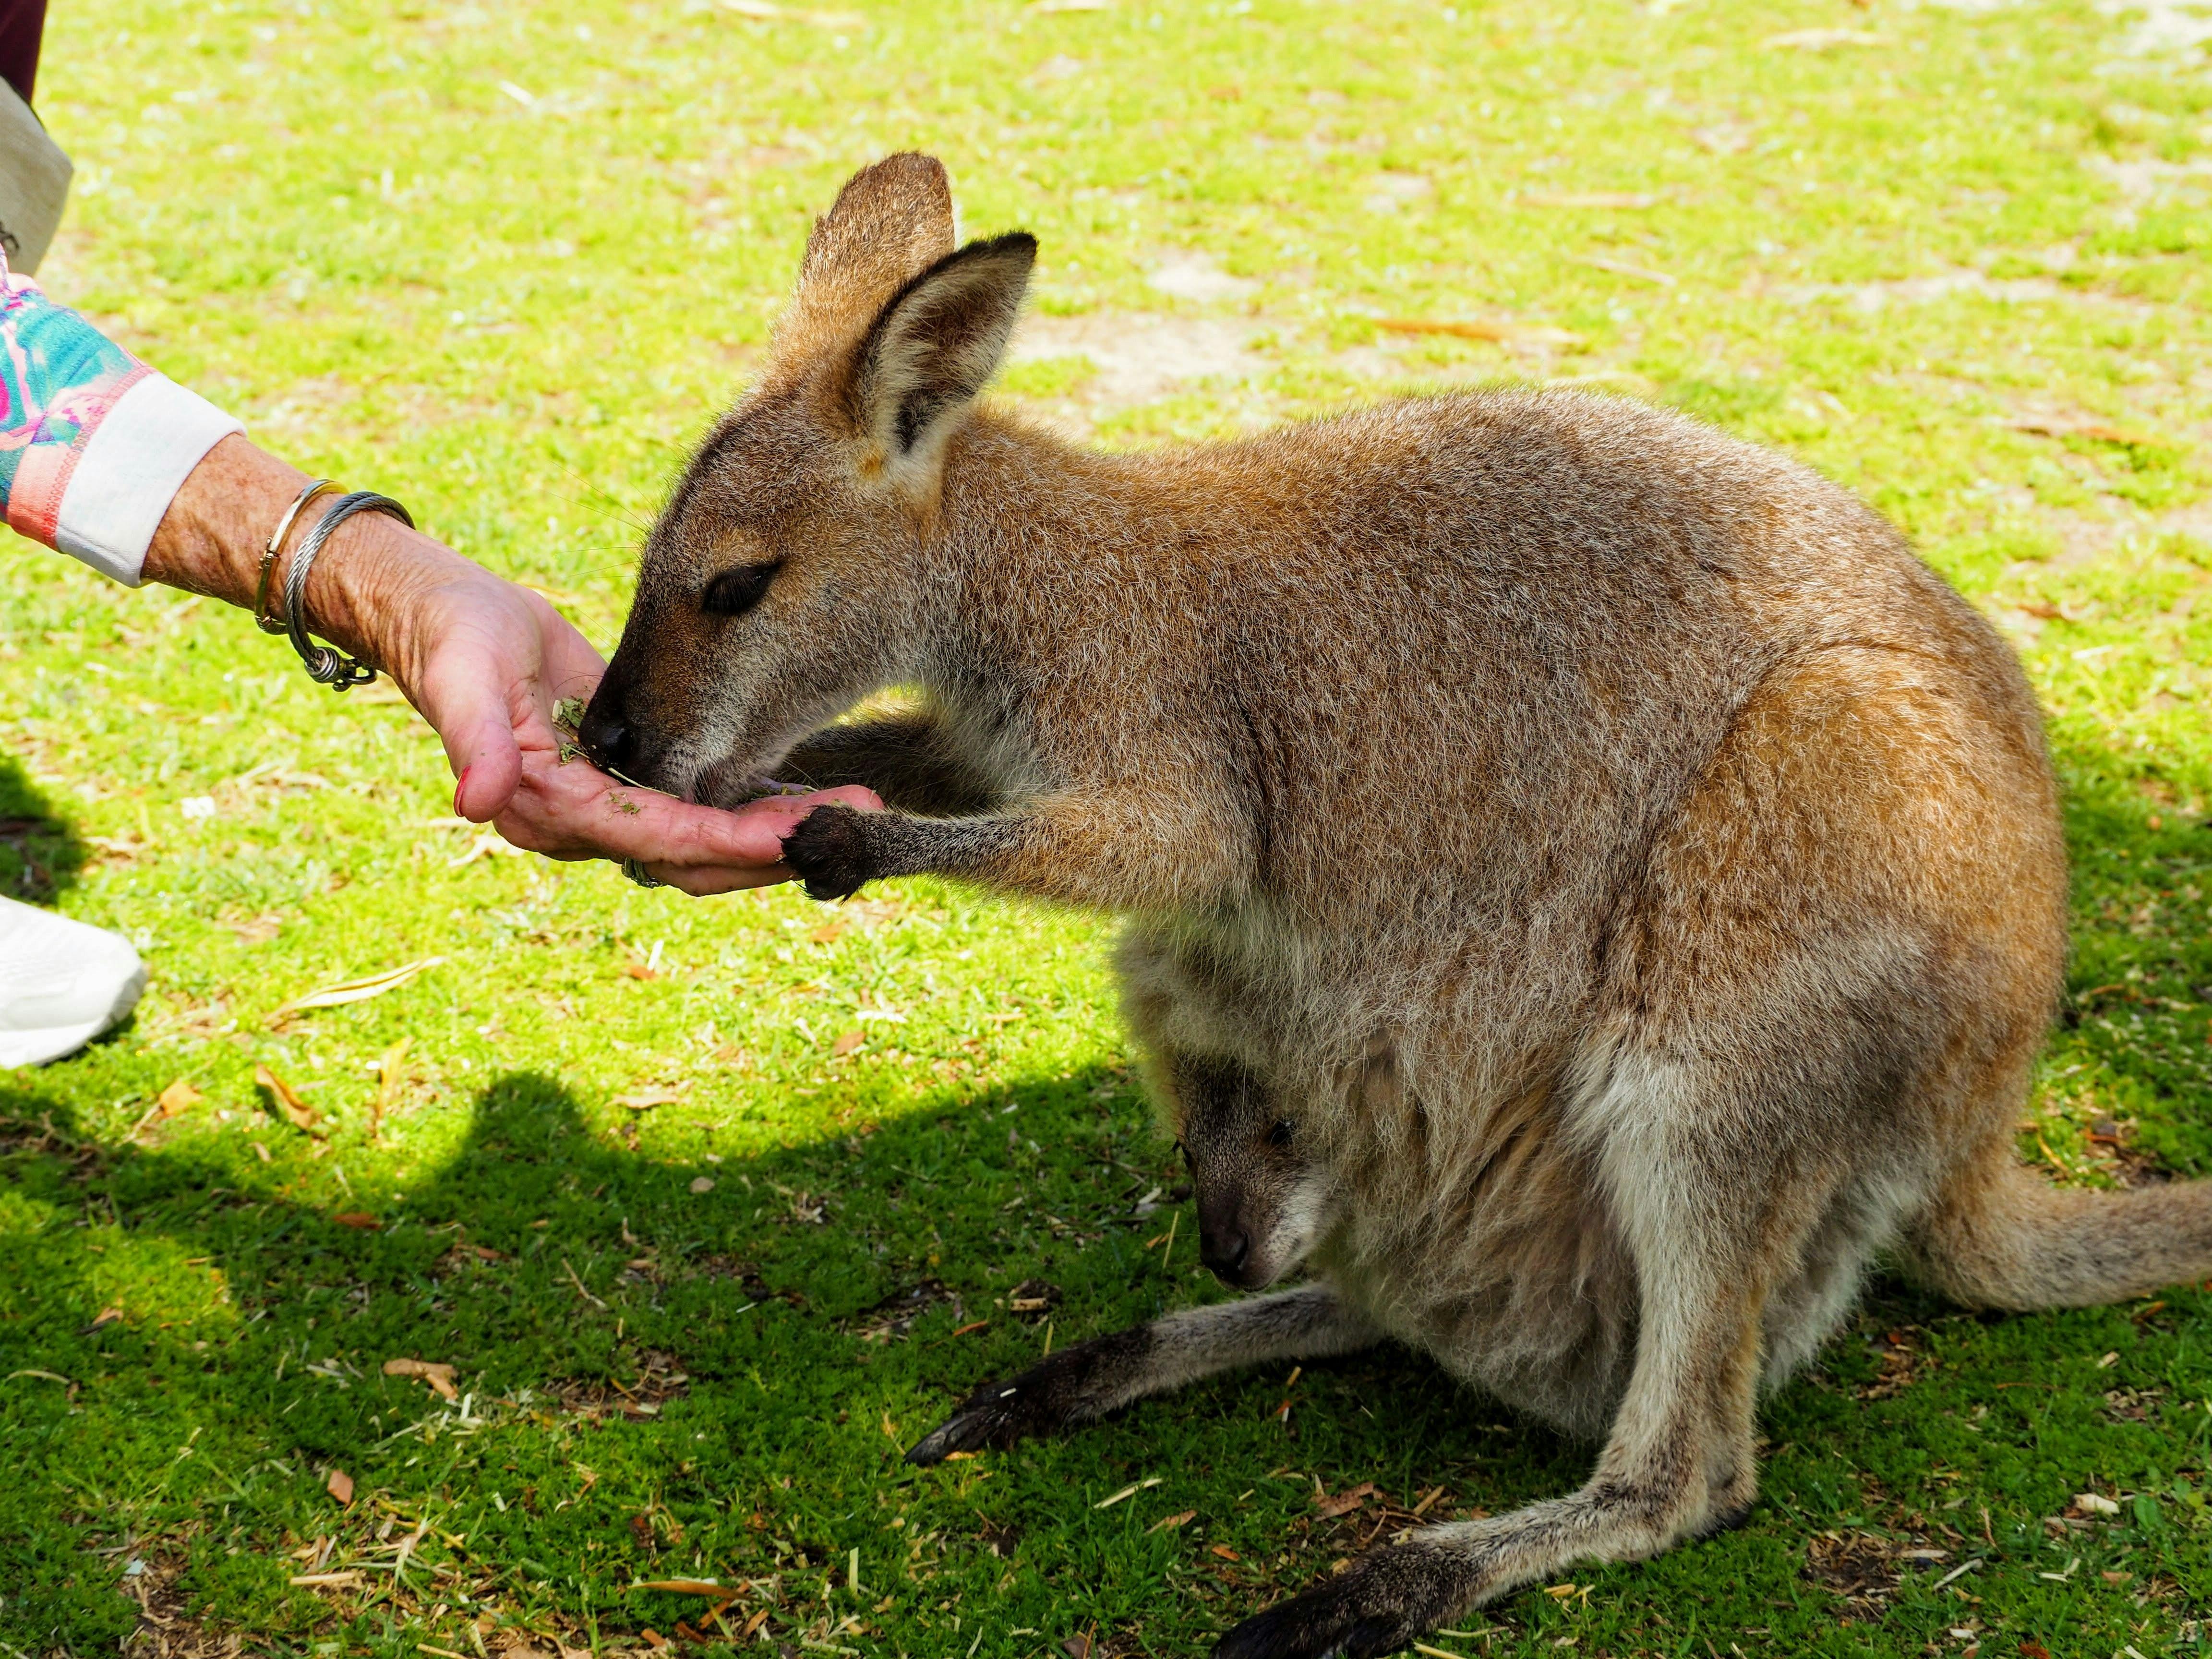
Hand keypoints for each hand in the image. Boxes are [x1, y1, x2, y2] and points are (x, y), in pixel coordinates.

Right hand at [388, 557, 878, 895]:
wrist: (446, 621)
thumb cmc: (452, 640)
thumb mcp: (462, 679)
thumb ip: (476, 739)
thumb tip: (475, 802)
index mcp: (554, 809)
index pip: (658, 840)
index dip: (727, 841)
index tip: (792, 834)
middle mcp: (591, 822)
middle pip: (698, 858)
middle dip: (776, 847)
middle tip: (857, 824)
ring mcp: (616, 805)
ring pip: (710, 841)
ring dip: (779, 830)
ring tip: (856, 811)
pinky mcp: (637, 777)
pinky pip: (705, 806)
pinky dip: (756, 805)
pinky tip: (813, 792)